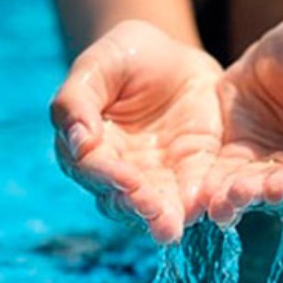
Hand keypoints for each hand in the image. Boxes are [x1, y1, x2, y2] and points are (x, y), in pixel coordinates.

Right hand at [50, 20, 222, 242]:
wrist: (175, 58)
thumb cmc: (126, 55)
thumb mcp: (100, 63)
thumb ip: (78, 99)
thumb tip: (76, 141)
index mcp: (86, 145)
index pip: (92, 167)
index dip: (107, 175)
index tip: (126, 180)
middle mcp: (116, 171)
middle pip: (120, 198)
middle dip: (137, 206)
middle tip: (154, 212)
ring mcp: (154, 180)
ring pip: (153, 208)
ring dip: (162, 219)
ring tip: (172, 227)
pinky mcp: (190, 177)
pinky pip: (194, 196)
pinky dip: (199, 205)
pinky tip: (207, 210)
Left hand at [203, 13, 282, 224]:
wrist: (278, 47)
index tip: (275, 190)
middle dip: (259, 193)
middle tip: (237, 195)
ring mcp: (269, 168)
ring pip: (252, 190)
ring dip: (234, 198)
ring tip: (217, 203)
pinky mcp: (237, 163)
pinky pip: (223, 179)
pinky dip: (212, 189)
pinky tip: (199, 197)